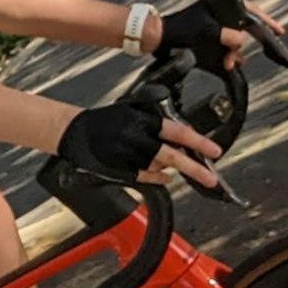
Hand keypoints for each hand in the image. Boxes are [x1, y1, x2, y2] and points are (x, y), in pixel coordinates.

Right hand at [58, 104, 225, 188]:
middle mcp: (137, 140)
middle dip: (195, 168)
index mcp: (142, 121)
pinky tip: (166, 177)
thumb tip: (181, 135)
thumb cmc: (103, 120)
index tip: (214, 150)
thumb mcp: (132, 110)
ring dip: (173, 168)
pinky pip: (147, 178)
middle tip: (211, 177)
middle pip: (172, 157)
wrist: (73, 132)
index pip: (177, 132)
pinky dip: (159, 178)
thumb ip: (155, 121)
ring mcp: (129, 158)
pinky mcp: (121, 171)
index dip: (198, 142)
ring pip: (160, 168)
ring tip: (181, 167)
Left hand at [153, 0, 287, 70]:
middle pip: (245, 26)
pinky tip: (230, 63)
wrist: (158, 37)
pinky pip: (227, 45)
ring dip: (235, 52)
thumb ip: (224, 36)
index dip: (266, 21)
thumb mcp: (204, 32)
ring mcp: (216, 23)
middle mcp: (221, 10)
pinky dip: (230, 54)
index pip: (251, 10)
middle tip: (251, 53)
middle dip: (245, 43)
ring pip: (236, 38)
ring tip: (229, 62)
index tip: (279, 32)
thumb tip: (243, 42)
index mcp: (222, 2)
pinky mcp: (210, 35)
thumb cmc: (180, 29)